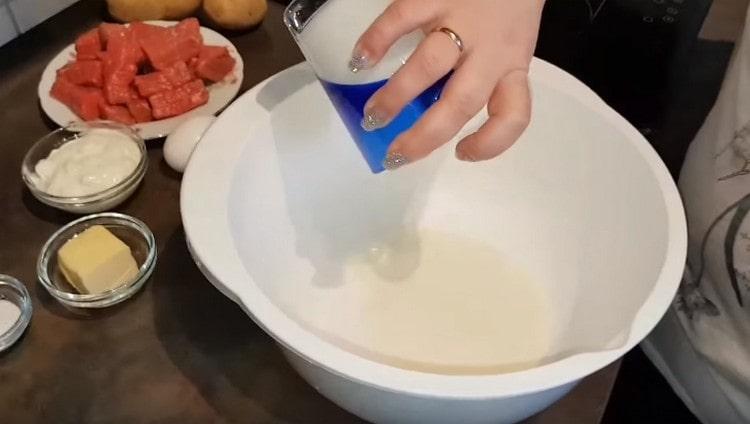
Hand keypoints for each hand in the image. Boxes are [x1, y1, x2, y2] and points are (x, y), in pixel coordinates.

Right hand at [351, 0, 544, 168]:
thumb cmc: (509, 3)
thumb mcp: (511, 43)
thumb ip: (485, 73)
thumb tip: (434, 109)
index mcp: (513, 65)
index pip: (513, 115)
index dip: (490, 144)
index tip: (462, 153)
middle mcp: (491, 50)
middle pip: (460, 104)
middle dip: (423, 136)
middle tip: (394, 155)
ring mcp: (462, 21)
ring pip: (428, 66)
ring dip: (395, 96)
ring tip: (372, 117)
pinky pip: (401, 18)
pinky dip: (376, 41)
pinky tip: (360, 61)